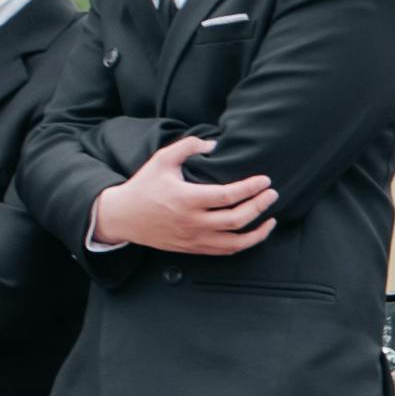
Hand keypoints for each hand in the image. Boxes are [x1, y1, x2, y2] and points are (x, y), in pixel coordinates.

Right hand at [95, 135, 282, 256]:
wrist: (122, 217)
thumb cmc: (143, 186)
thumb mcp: (161, 160)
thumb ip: (188, 146)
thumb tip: (214, 144)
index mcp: (186, 198)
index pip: (227, 195)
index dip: (250, 188)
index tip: (264, 180)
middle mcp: (192, 221)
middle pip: (237, 219)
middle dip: (260, 206)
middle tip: (272, 194)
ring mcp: (194, 238)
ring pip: (236, 241)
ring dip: (259, 231)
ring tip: (270, 218)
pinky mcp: (193, 248)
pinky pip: (225, 250)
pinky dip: (244, 243)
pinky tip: (252, 232)